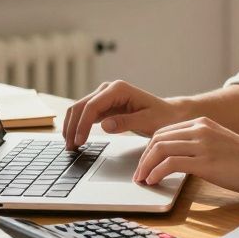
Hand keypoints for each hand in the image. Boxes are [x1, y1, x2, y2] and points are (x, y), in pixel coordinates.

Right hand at [61, 80, 188, 149]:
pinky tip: (75, 139)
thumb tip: (105, 125)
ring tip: (70, 146)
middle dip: (72, 127)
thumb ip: (126, 122)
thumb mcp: (148, 121)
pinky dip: (78, 126)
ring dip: (72, 127)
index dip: (83, 124)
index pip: (92, 105)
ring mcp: (104, 96)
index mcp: (119, 89)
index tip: (79, 140)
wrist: (169, 114)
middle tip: (70, 148)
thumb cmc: (162, 117)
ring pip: (79, 109)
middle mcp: (108, 89)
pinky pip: (85, 114)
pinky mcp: (103, 105)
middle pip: (81, 106)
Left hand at [133, 116, 238, 196]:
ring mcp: (202, 143)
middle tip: (139, 174)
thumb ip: (202, 147)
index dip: (150, 148)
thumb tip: (182, 161)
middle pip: (157, 138)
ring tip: (143, 180)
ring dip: (146, 166)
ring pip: (159, 148)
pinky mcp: (205, 160)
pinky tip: (154, 181)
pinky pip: (170, 163)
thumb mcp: (221, 145)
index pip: (165, 131)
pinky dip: (157, 172)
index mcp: (203, 123)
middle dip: (144, 157)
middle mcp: (200, 129)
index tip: (145, 163)